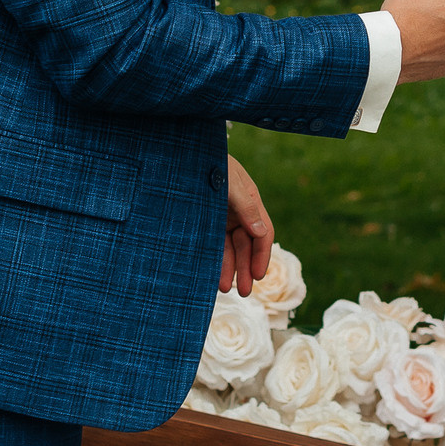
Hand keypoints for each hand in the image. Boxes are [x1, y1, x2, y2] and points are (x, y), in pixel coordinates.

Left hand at [219, 156, 272, 295]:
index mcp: (251, 201)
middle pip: (247, 245)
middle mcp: (239, 212)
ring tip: (227, 289)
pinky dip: (215, 260)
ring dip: (231, 268)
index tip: (258, 275)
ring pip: (230, 248)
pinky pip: (213, 244)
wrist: (182, 153)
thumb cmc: (210, 163)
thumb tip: (261, 233)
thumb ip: (246, 207)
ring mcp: (221, 217)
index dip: (262, 255)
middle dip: (246, 269)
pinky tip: (213, 275)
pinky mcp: (205, 221)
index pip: (263, 233)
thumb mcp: (230, 184)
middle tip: (244, 292)